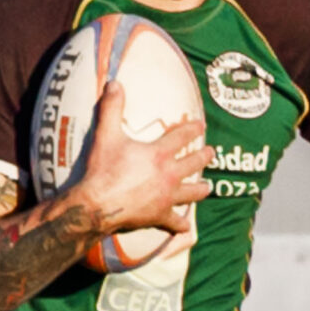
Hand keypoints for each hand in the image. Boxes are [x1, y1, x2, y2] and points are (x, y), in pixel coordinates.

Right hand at [69, 81, 207, 235]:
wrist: (98, 205)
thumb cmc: (104, 170)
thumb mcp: (106, 135)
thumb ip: (112, 108)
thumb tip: (114, 83)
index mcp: (159, 154)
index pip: (182, 137)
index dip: (192, 129)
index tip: (201, 125)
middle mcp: (169, 175)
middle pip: (194, 164)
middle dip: (204, 156)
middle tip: (211, 152)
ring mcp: (167, 198)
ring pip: (191, 193)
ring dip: (200, 189)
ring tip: (207, 187)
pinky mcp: (160, 217)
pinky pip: (175, 222)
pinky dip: (180, 225)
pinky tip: (186, 227)